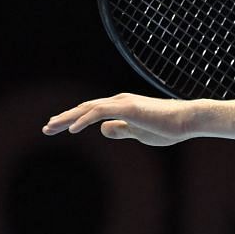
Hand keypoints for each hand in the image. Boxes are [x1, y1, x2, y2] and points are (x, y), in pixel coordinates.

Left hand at [43, 93, 195, 146]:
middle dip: (63, 118)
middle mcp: (118, 101)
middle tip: (46, 129)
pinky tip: (71, 130)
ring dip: (67, 118)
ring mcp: (122, 103)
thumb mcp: (139, 133)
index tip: (57, 128)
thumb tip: (103, 130)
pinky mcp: (127, 107)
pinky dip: (83, 120)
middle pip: (84, 108)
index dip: (72, 119)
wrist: (188, 120)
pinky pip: (99, 112)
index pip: (90, 111)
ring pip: (87, 109)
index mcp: (121, 106)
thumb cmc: (169, 127)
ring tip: (50, 128)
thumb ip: (121, 130)